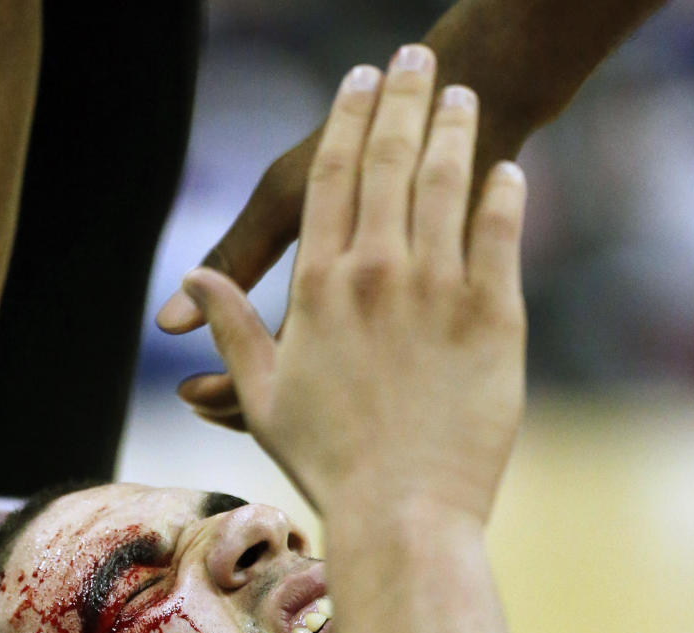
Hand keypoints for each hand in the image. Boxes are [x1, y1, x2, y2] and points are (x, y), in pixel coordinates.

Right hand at [174, 49, 526, 523]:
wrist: (404, 515)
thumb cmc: (326, 464)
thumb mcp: (265, 397)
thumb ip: (231, 330)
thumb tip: (187, 289)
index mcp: (320, 288)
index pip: (330, 178)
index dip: (344, 120)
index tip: (355, 81)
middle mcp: (377, 274)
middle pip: (389, 160)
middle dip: (401, 97)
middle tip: (413, 55)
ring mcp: (439, 291)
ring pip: (447, 182)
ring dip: (453, 126)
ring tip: (459, 91)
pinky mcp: (494, 316)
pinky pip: (502, 234)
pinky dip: (504, 195)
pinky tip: (506, 171)